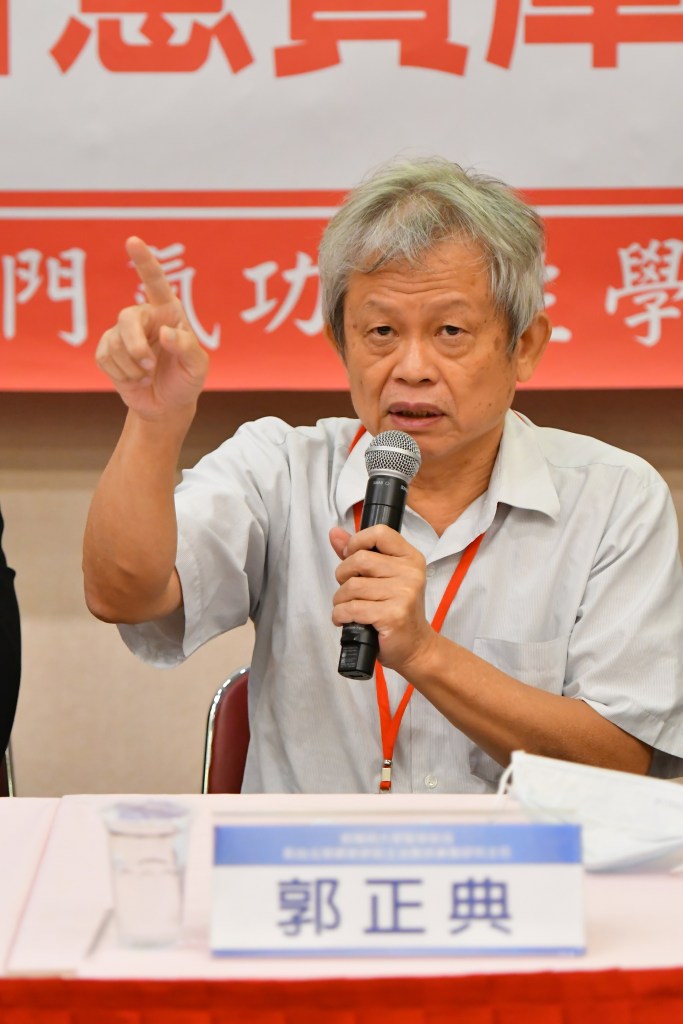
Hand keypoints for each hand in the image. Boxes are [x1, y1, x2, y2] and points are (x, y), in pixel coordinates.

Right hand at [96, 237, 208, 419]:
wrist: (167, 406)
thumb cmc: (186, 380)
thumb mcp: (197, 366)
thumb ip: (186, 347)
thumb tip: (165, 332)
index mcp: (168, 312)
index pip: (155, 282)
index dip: (145, 261)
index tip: (133, 241)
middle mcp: (144, 317)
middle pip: (127, 318)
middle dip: (135, 346)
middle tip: (149, 366)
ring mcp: (122, 333)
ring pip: (115, 342)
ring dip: (132, 367)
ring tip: (147, 376)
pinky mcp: (107, 350)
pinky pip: (104, 357)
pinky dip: (121, 374)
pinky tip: (134, 380)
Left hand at [329, 525, 436, 675]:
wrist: (415, 646)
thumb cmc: (396, 610)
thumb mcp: (382, 577)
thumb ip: (358, 553)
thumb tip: (334, 533)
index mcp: (410, 558)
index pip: (380, 533)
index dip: (357, 541)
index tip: (350, 556)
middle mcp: (410, 573)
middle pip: (360, 559)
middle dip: (343, 575)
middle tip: (347, 588)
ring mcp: (404, 594)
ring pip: (352, 586)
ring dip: (340, 599)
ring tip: (347, 607)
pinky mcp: (393, 615)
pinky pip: (352, 608)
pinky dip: (341, 615)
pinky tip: (345, 619)